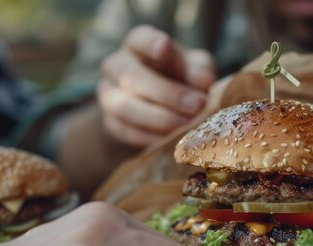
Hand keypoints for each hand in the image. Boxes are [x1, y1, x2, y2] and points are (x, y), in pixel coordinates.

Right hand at [98, 25, 215, 146]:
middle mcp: (116, 66)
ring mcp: (108, 95)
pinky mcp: (110, 123)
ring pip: (125, 107)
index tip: (165, 47)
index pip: (139, 39)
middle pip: (131, 77)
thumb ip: (200, 70)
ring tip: (188, 125)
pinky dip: (151, 137)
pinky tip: (172, 138)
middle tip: (197, 105)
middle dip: (167, 94)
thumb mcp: (195, 69)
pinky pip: (126, 131)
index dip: (150, 43)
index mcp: (138, 45)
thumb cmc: (180, 79)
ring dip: (161, 118)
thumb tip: (204, 81)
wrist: (159, 108)